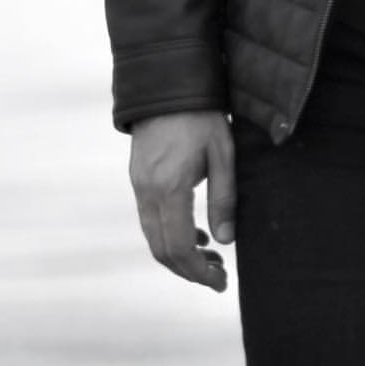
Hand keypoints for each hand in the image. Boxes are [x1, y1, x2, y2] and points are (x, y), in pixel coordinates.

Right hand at [129, 110, 235, 290]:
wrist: (168, 83)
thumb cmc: (202, 115)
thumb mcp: (223, 153)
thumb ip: (224, 197)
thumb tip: (225, 241)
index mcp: (169, 187)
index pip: (178, 247)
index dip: (198, 272)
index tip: (220, 282)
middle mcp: (147, 191)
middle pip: (161, 250)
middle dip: (189, 270)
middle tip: (218, 276)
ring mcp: (139, 185)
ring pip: (153, 238)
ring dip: (179, 255)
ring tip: (211, 258)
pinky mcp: (138, 178)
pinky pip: (150, 219)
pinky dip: (170, 235)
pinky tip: (194, 232)